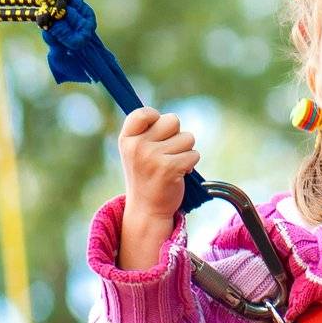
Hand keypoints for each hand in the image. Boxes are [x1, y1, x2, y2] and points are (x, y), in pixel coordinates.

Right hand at [117, 108, 199, 268]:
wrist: (147, 210)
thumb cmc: (146, 177)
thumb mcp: (137, 151)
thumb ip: (148, 132)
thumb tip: (171, 118)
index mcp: (127, 139)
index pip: (144, 112)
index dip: (157, 118)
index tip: (158, 132)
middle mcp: (138, 146)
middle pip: (173, 120)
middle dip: (177, 135)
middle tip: (168, 153)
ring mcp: (152, 157)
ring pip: (188, 138)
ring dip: (186, 151)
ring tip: (173, 165)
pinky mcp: (169, 169)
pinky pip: (194, 154)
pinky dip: (191, 164)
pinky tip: (179, 174)